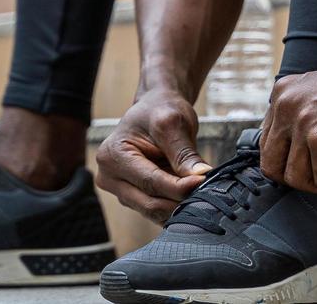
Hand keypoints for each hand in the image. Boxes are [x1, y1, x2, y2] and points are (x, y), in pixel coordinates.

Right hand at [95, 90, 212, 222]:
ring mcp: (120, 190)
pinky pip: (156, 209)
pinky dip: (175, 205)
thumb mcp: (173, 123)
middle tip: (206, 192)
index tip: (203, 182)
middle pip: (149, 202)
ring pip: (153, 210)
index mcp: (112, 156)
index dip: (179, 186)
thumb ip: (184, 152)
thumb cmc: (160, 110)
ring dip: (178, 205)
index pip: (150, 182)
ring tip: (200, 192)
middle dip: (179, 200)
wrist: (156, 107)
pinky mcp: (133, 197)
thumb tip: (201, 175)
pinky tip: (191, 196)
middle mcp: (110, 177)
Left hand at [258, 61, 316, 194]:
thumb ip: (300, 117)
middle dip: (298, 179)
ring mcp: (302, 124)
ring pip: (297, 179)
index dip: (288, 162)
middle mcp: (286, 107)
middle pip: (272, 165)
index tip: (310, 167)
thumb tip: (295, 157)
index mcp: (282, 94)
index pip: (267, 144)